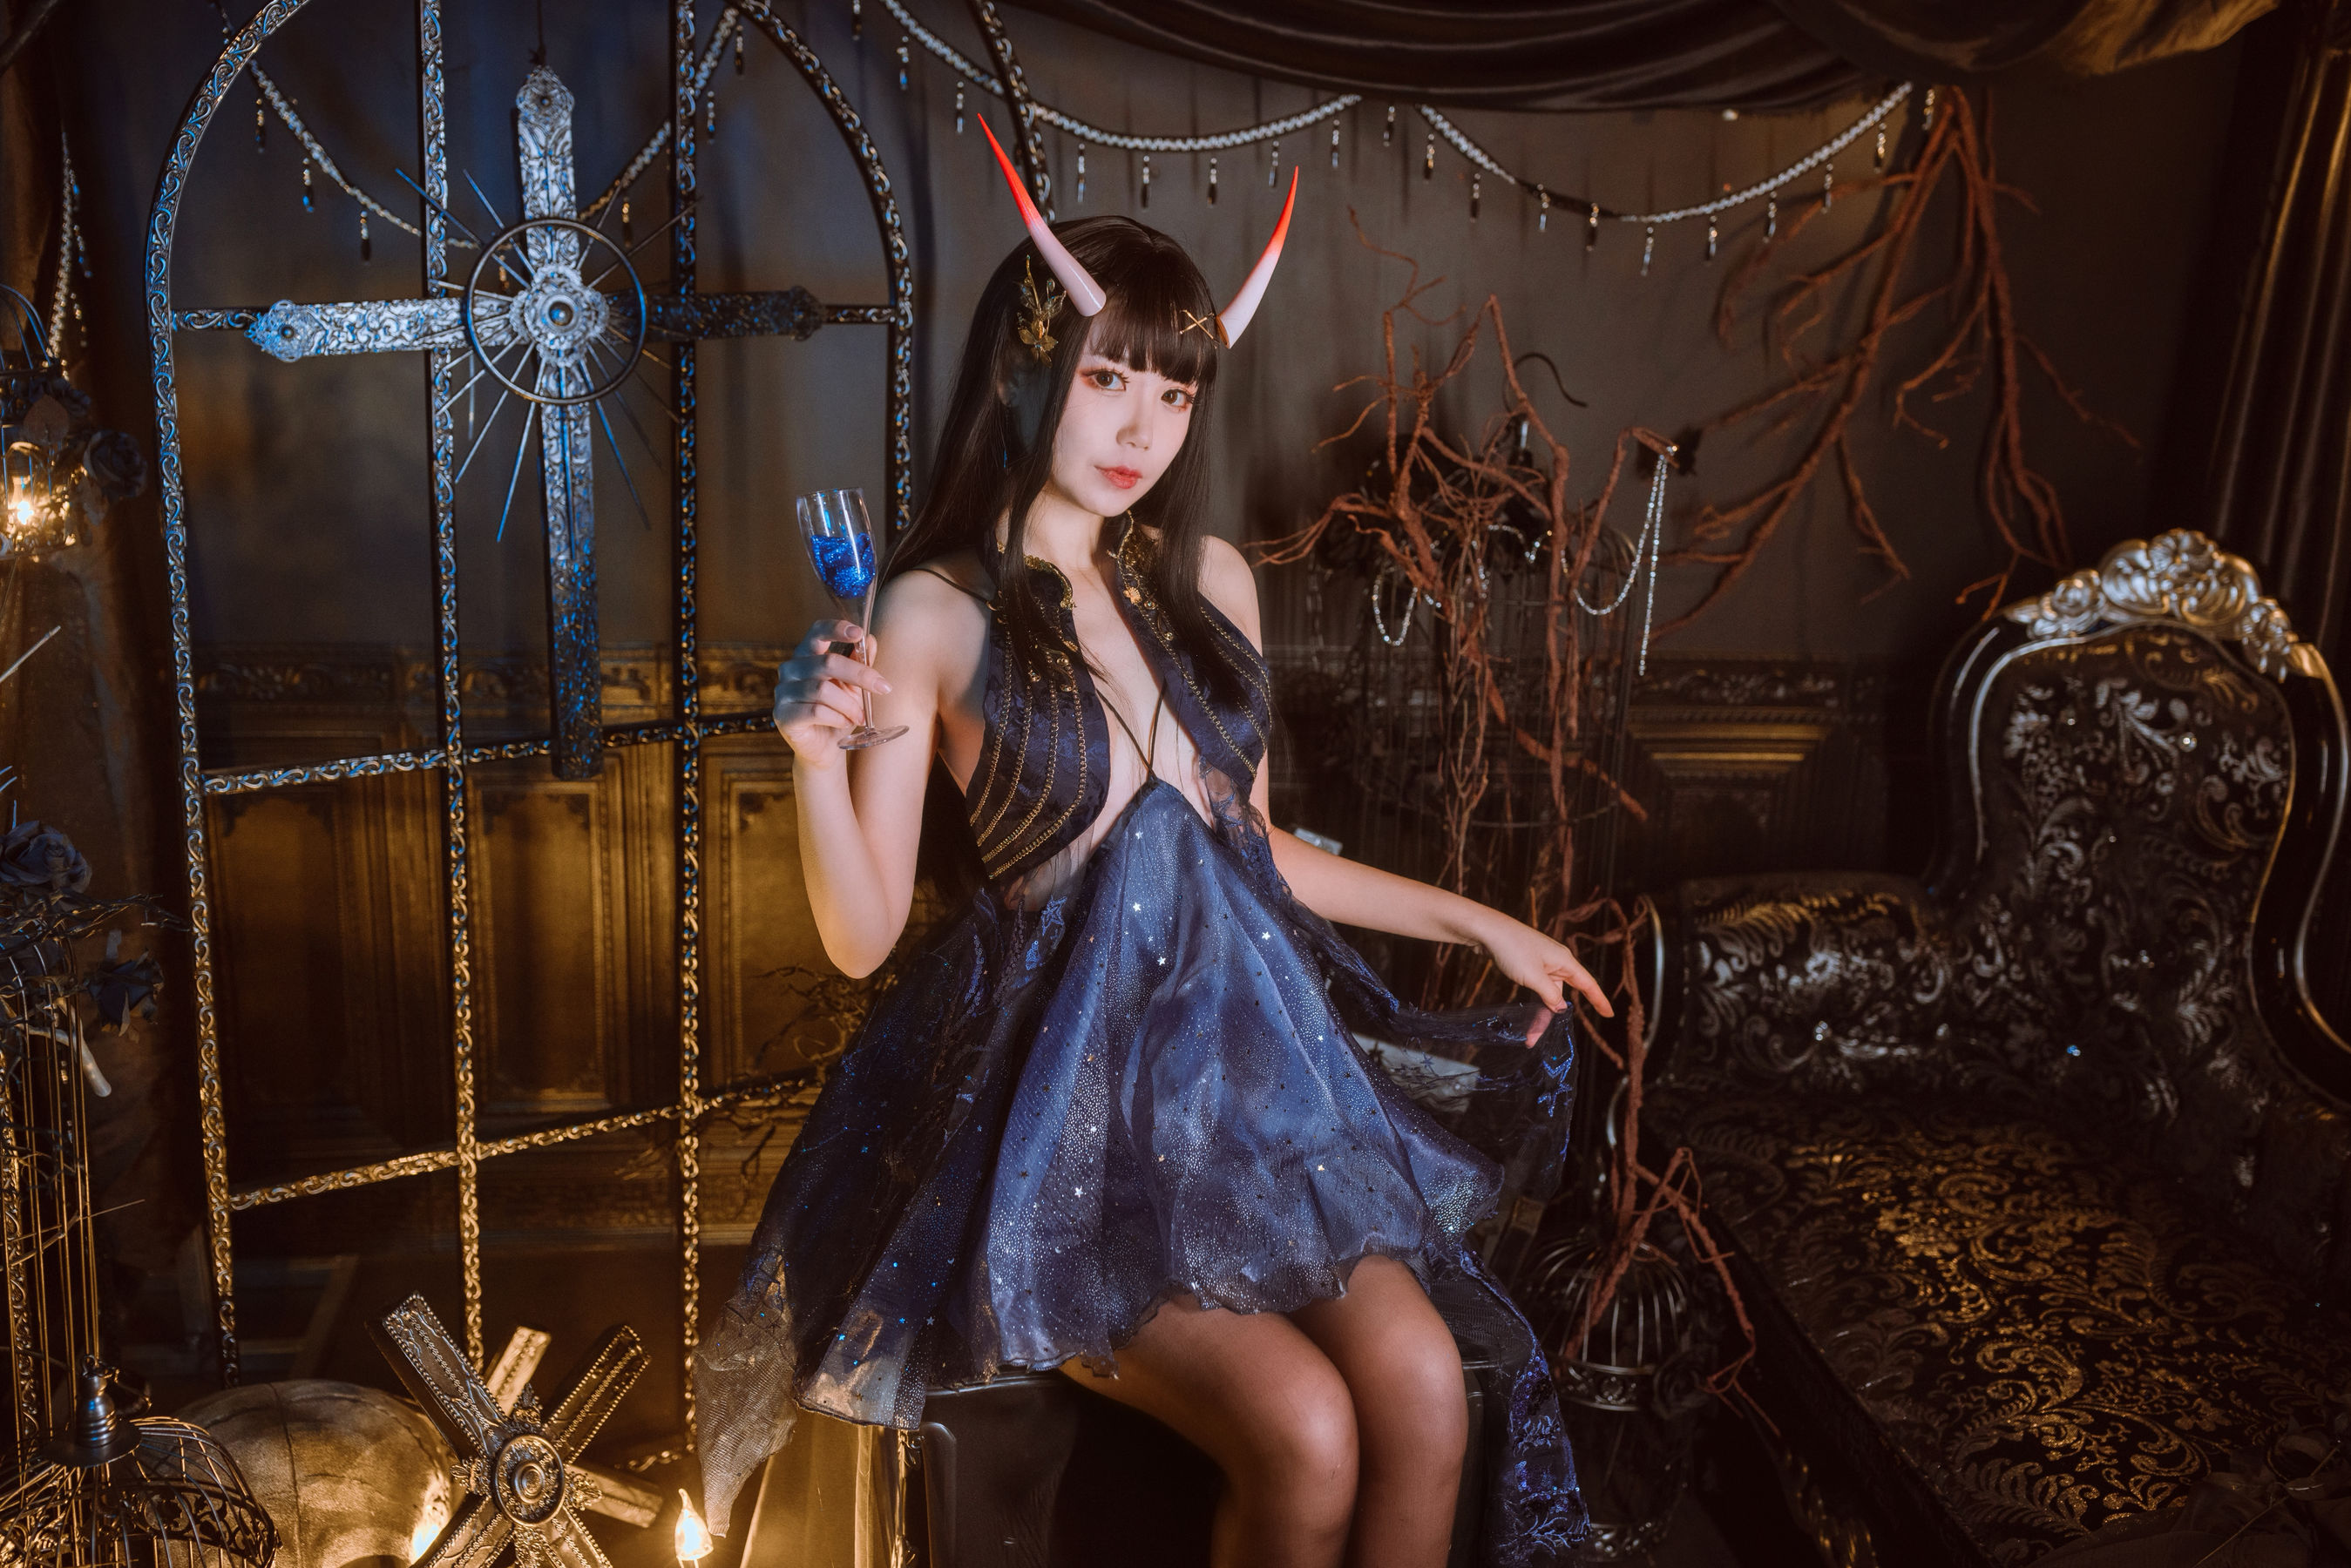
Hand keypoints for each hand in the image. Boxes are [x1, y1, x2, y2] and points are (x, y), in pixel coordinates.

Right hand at [773, 619, 890, 765]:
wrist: (825, 748)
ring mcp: (783, 691)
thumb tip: (870, 641)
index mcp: (806, 655)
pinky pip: (815, 711)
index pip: (817, 632)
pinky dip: (837, 717)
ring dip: (849, 704)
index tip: (858, 633)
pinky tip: (845, 722)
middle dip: (860, 675)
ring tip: (860, 716)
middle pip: (827, 662)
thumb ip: (860, 662)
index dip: (835, 629)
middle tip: (883, 688)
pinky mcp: (782, 714)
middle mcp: (790, 669)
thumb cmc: (838, 712)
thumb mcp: (854, 686)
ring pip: (823, 690)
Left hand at [1467, 914, 1614, 1045]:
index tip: (1609, 1014)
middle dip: (1553, 1018)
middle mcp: (1556, 962)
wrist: (1487, 930)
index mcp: (1564, 961)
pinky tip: (1528, 1015)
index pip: (1588, 984)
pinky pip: (1537, 988)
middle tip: (1538, 1038)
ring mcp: (1541, 963)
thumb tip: (1561, 1007)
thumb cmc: (1512, 949)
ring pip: (1548, 994)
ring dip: (1539, 1013)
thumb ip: (1550, 995)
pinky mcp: (1528, 964)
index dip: (1599, 1000)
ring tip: (1529, 1035)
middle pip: (1563, 994)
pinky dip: (1534, 1002)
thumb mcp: (1533, 977)